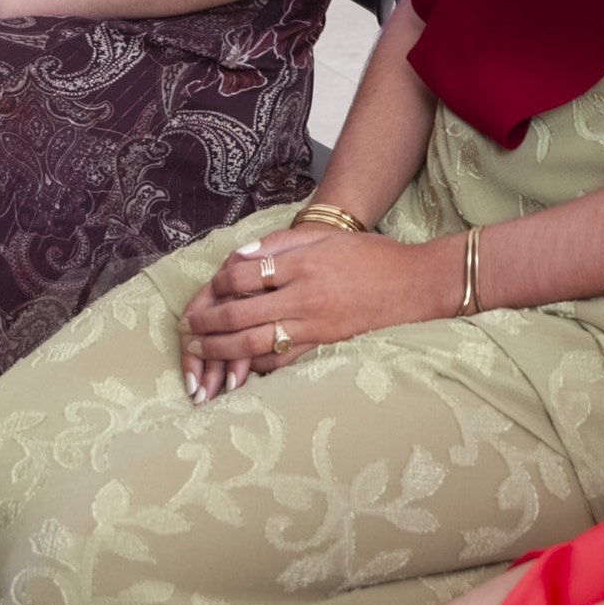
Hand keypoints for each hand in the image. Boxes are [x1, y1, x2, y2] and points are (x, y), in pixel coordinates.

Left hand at [175, 224, 454, 402]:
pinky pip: (282, 360)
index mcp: (302, 264)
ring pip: (254, 343)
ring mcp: (314, 326)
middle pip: (240, 315)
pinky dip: (256, 366)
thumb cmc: (372, 256)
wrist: (416, 285)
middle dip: (207, 323)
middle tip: (187, 328)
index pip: (243, 276)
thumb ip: (280, 244)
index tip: (207, 290)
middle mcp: (304, 297)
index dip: (218, 285)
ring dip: (221, 350)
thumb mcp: (325, 236)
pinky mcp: (324, 346)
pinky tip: (239, 368)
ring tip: (201, 350)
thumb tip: (239, 257)